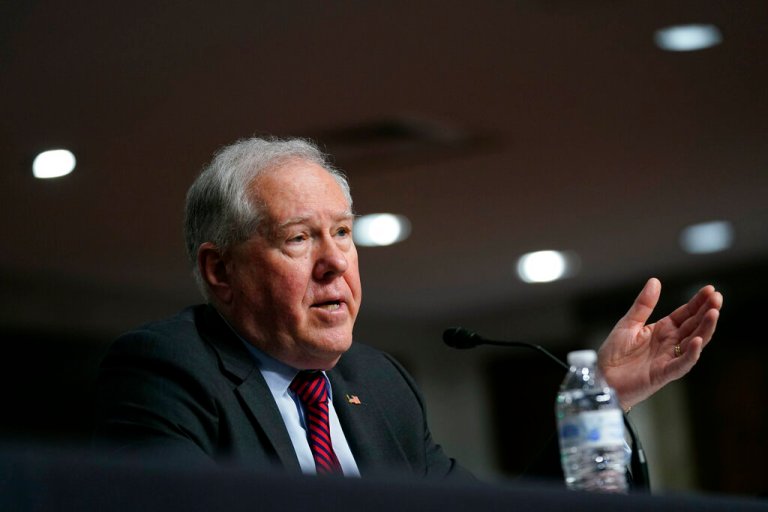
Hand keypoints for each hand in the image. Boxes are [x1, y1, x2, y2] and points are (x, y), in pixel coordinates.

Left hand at [598, 278, 721, 409]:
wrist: (602, 378)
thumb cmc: (614, 353)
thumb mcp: (628, 323)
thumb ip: (643, 305)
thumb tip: (655, 281)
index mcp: (662, 330)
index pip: (685, 314)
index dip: (697, 302)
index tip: (710, 289)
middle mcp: (670, 344)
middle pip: (694, 326)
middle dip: (707, 312)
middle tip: (717, 297)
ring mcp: (669, 358)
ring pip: (694, 343)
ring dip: (705, 329)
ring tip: (714, 313)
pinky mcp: (663, 374)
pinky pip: (681, 364)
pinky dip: (691, 354)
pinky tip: (698, 341)